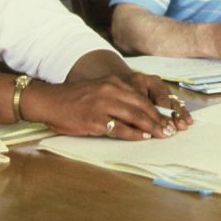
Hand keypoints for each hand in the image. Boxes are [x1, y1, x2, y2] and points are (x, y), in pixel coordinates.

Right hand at [24, 72, 190, 140]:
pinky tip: (143, 138)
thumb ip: (119, 96)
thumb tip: (140, 111)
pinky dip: (133, 134)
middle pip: (142, 106)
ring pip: (134, 116)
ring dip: (151, 127)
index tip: (169, 118)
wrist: (50, 100)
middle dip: (159, 119)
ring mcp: (102, 105)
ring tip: (162, 134)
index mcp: (114, 83)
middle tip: (171, 129)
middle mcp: (111, 91)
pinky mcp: (94, 120)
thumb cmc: (76, 97)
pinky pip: (118, 128)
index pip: (142, 96)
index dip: (157, 108)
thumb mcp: (100, 89)